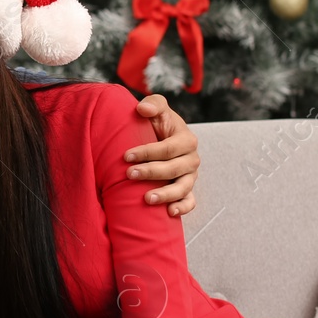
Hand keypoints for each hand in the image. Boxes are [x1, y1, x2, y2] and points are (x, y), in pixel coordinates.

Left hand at [129, 93, 199, 216]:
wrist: (163, 138)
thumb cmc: (157, 123)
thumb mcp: (157, 109)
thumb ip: (153, 104)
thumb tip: (142, 109)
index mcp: (187, 139)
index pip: (168, 148)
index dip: (147, 152)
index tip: (126, 155)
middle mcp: (191, 159)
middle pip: (173, 169)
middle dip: (151, 172)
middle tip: (129, 174)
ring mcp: (191, 176)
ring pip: (183, 188)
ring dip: (166, 194)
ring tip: (147, 199)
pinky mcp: (188, 190)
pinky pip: (190, 202)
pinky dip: (183, 208)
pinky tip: (169, 212)